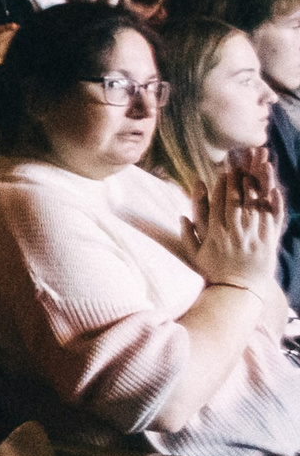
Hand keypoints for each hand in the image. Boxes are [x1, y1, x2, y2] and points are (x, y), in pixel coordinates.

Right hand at [0, 18, 15, 78]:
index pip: (1, 34)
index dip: (8, 29)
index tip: (16, 25)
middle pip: (6, 41)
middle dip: (10, 34)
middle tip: (15, 28)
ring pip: (5, 47)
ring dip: (7, 40)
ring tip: (10, 35)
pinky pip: (2, 54)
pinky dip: (4, 48)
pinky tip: (3, 46)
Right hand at [188, 162, 280, 294]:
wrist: (237, 291)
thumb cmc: (214, 272)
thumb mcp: (195, 255)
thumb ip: (187, 235)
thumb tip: (181, 216)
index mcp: (216, 233)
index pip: (219, 204)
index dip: (222, 186)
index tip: (225, 172)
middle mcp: (235, 233)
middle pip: (237, 201)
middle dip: (239, 180)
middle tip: (242, 164)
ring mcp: (253, 238)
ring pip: (255, 207)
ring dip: (257, 187)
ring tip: (258, 170)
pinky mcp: (268, 244)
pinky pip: (272, 222)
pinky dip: (274, 206)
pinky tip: (275, 192)